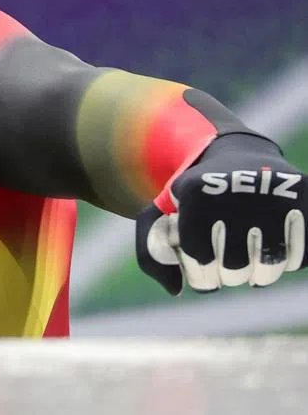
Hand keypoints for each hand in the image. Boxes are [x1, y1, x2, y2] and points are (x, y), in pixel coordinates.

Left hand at [137, 132, 305, 293]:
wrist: (236, 155)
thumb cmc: (196, 195)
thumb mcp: (162, 211)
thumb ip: (152, 250)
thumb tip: (176, 289)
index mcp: (197, 192)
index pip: (199, 260)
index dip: (200, 274)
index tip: (201, 267)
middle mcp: (236, 188)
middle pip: (234, 270)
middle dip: (227, 272)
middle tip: (226, 253)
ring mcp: (273, 191)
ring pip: (268, 268)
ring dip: (257, 271)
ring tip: (248, 248)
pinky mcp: (303, 194)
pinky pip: (299, 257)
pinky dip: (287, 258)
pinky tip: (273, 237)